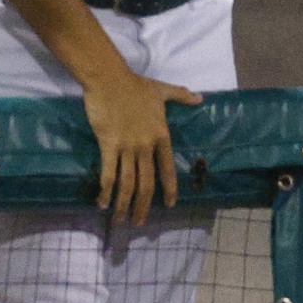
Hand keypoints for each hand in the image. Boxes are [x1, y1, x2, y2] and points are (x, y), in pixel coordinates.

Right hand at [80, 57, 200, 223]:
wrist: (109, 79)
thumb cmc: (136, 85)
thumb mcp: (163, 90)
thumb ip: (182, 96)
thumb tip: (200, 99)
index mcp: (161, 135)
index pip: (167, 168)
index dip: (169, 188)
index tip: (169, 204)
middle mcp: (146, 146)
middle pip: (147, 183)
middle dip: (143, 206)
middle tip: (141, 223)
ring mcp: (127, 147)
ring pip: (127, 183)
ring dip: (124, 205)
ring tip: (121, 220)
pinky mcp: (108, 145)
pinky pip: (108, 174)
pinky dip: (106, 191)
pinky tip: (102, 203)